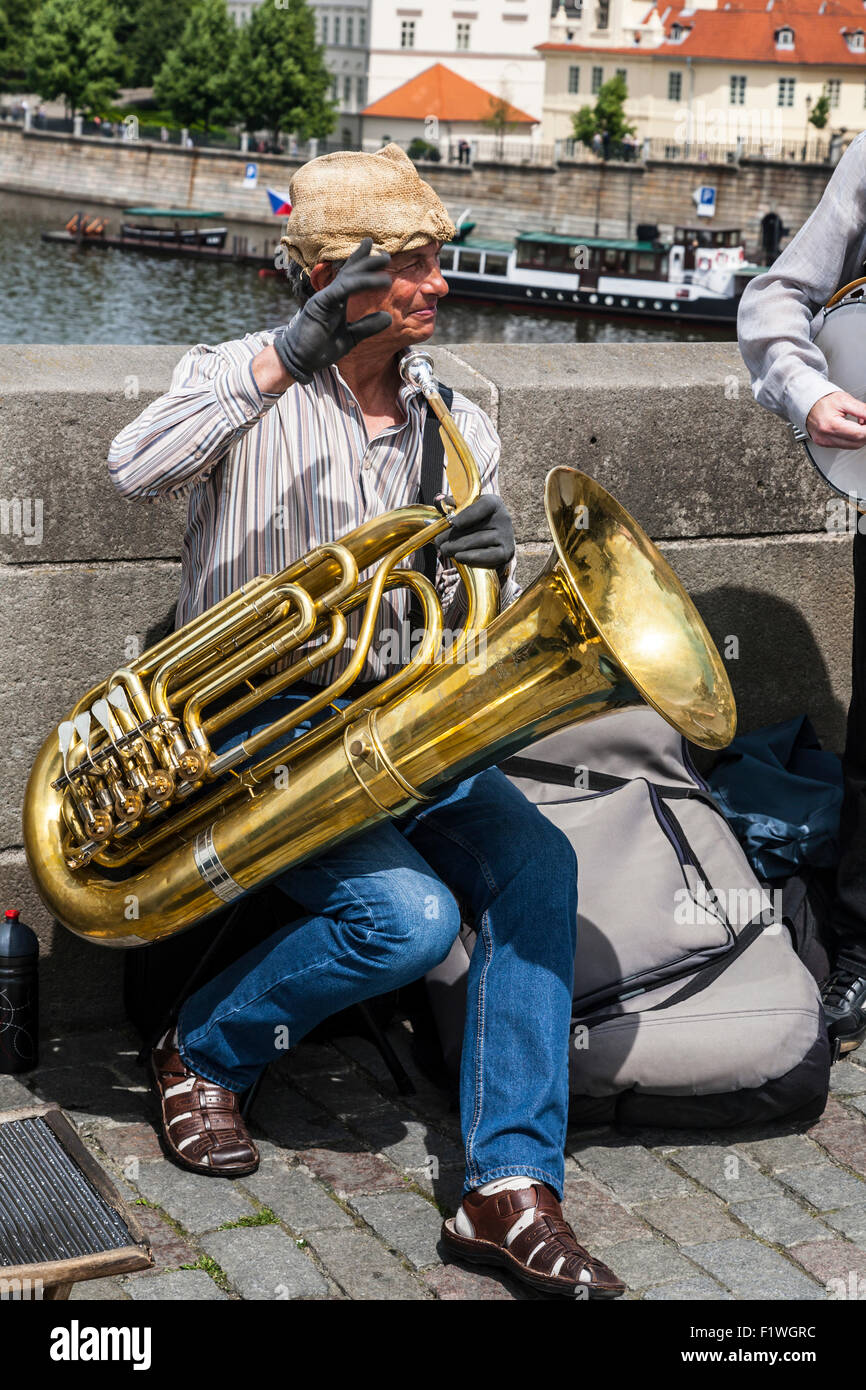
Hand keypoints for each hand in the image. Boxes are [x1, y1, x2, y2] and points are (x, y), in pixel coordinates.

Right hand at [273, 238, 391, 383]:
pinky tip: (377, 280)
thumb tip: (388, 317)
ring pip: (348, 277)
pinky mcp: (320, 304)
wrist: (301, 361)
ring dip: (367, 268)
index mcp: (336, 300)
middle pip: (350, 271)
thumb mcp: (351, 337)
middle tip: (386, 253)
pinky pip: (343, 290)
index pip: (351, 277)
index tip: (379, 252)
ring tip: (385, 261)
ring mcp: (324, 298)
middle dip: (367, 260)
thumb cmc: (321, 348)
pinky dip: (360, 283)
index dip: (363, 262)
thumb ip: (367, 326)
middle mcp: (330, 295)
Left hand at [435, 493, 514, 569]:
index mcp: (493, 503)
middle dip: (454, 536)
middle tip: (439, 542)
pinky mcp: (506, 552)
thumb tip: (438, 499)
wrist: (491, 539)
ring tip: (444, 550)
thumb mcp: (463, 509)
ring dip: (458, 547)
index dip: (469, 515)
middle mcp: (503, 518)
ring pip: (479, 541)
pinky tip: (459, 557)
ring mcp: (506, 536)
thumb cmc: (472, 522)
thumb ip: (450, 504)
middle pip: (477, 528)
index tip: (454, 523)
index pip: (484, 506)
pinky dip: (472, 557)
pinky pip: (488, 556)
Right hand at [806, 390, 865, 448]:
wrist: (806, 404)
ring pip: (852, 446)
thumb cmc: (823, 400)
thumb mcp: (845, 400)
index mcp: (831, 425)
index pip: (858, 434)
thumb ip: (862, 410)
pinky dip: (852, 438)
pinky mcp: (825, 444)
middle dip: (865, 433)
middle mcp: (826, 437)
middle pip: (857, 443)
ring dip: (860, 437)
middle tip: (865, 421)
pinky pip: (844, 446)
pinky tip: (852, 429)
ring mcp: (825, 442)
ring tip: (860, 424)